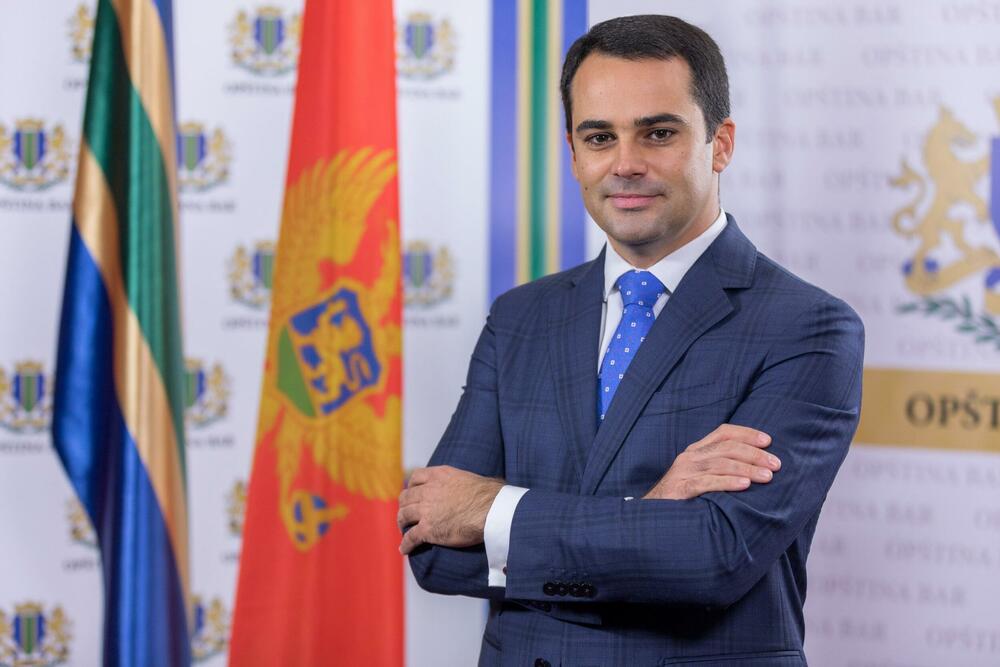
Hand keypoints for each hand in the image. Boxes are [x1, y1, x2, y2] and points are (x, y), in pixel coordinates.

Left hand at [398, 465, 504, 554]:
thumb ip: (458, 480)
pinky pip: (410, 537)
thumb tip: (470, 485)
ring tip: (403, 529)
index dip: (412, 486)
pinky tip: (404, 549)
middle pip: (406, 497)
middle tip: (406, 513)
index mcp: (439, 476)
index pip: (416, 477)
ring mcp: (426, 510)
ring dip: (401, 523)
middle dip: (404, 505)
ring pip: (404, 516)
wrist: (490, 510)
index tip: (412, 493)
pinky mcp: (427, 530)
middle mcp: (428, 491)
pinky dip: (406, 544)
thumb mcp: (468, 477)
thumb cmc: (488, 495)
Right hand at [643, 424, 779, 499]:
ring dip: (747, 469)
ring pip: (720, 464)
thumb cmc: (682, 499)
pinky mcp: (680, 489)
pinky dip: (728, 483)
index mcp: (696, 451)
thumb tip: (755, 468)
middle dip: (755, 454)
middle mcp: (689, 457)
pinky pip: (707, 483)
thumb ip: (719, 469)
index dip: (747, 433)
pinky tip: (745, 486)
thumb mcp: (701, 478)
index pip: (723, 432)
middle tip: (776, 464)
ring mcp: (683, 472)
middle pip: (727, 447)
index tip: (768, 441)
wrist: (650, 518)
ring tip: (767, 476)